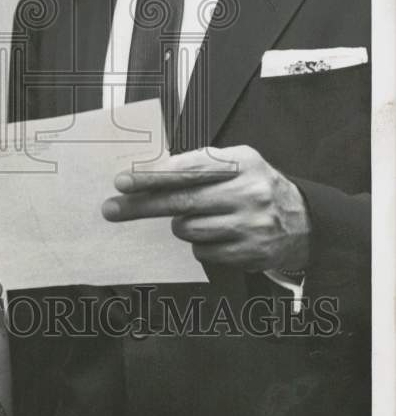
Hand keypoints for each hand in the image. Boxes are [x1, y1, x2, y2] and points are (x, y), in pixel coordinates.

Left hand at [102, 146, 310, 272]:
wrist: (304, 221)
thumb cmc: (256, 186)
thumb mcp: (236, 162)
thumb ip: (199, 164)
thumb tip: (149, 171)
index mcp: (241, 162)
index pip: (188, 169)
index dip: (152, 176)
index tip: (124, 182)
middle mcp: (247, 192)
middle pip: (181, 201)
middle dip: (141, 206)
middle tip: (111, 209)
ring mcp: (250, 225)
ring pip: (187, 229)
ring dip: (182, 224)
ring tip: (198, 216)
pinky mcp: (250, 253)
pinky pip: (202, 251)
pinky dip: (200, 243)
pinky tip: (216, 234)